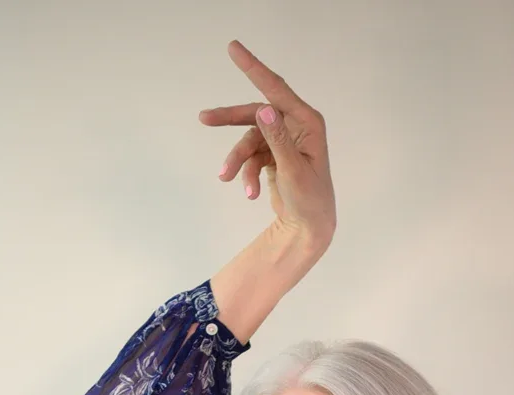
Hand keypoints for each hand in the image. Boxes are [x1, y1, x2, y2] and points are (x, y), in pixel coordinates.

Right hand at [199, 39, 336, 248]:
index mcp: (306, 122)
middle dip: (229, 121)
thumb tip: (264, 109)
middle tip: (204, 118)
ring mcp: (282, 141)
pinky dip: (247, 174)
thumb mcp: (293, 170)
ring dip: (237, 161)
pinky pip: (251, 158)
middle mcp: (294, 126)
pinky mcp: (272, 155)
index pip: (275, 89)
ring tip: (225, 179)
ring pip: (249, 141)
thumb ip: (278, 140)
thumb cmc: (310, 199)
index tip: (232, 48)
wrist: (308, 227)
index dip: (253, 67)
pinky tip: (250, 193)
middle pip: (254, 114)